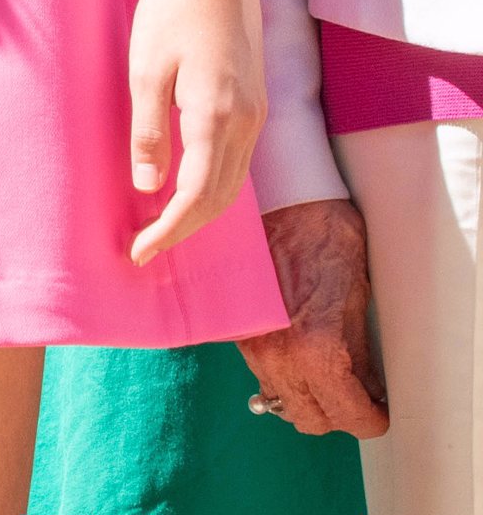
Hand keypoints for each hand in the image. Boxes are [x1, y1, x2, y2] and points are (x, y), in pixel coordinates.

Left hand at [127, 0, 265, 263]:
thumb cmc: (173, 8)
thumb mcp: (146, 68)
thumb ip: (148, 130)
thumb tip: (147, 188)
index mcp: (216, 116)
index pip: (194, 196)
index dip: (168, 231)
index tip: (139, 253)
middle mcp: (246, 123)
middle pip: (218, 198)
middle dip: (183, 230)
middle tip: (144, 249)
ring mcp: (256, 112)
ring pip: (231, 183)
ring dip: (200, 211)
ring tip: (161, 227)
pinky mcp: (255, 101)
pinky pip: (236, 161)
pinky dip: (212, 185)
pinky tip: (187, 187)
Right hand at [239, 198, 388, 437]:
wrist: (281, 195)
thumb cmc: (325, 234)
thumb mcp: (357, 297)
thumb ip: (359, 353)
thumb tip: (368, 388)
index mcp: (315, 348)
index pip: (349, 415)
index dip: (371, 418)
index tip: (378, 411)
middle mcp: (278, 354)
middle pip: (310, 419)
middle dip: (339, 413)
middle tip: (356, 393)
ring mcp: (252, 343)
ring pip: (282, 401)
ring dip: (308, 397)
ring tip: (328, 374)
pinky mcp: (237, 329)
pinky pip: (263, 373)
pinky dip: (283, 375)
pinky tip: (299, 353)